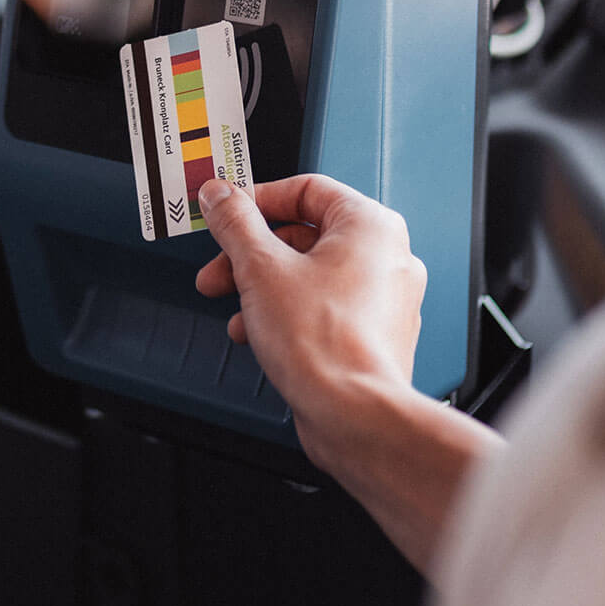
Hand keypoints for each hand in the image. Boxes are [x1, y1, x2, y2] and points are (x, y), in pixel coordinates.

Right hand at [194, 174, 496, 575]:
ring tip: (232, 308)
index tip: (225, 212)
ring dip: (262, 288)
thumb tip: (220, 196)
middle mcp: (387, 258)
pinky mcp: (373, 336)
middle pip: (304, 235)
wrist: (353, 416)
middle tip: (217, 267)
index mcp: (370, 226)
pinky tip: (257, 334)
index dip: (257, 199)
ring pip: (310, 275)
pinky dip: (286, 314)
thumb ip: (235, 223)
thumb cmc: (324, 344)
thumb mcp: (260, 267)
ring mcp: (384, 299)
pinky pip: (323, 309)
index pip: (306, 189)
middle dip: (250, 253)